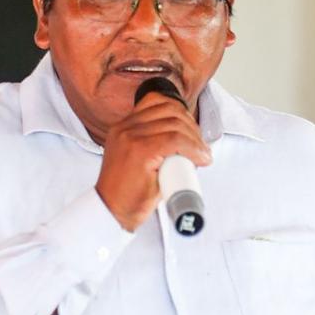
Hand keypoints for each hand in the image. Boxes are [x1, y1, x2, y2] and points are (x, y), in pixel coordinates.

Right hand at [95, 89, 212, 231]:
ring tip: (202, 156)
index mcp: (123, 126)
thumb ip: (153, 143)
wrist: (112, 212)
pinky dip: (193, 148)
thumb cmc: (129, 192)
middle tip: (201, 147)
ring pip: (175, 124)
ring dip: (196, 140)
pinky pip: (175, 140)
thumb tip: (186, 140)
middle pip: (169, 110)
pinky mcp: (140, 151)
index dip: (181, 114)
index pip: (157, 102)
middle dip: (192, 126)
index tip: (191, 132)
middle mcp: (125, 127)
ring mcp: (131, 137)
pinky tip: (199, 159)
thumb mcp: (137, 159)